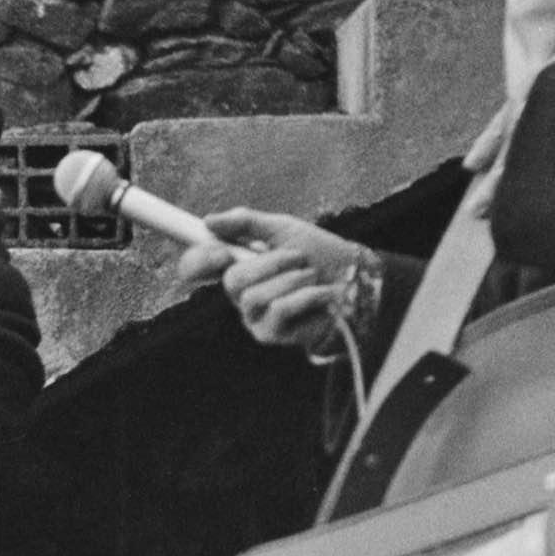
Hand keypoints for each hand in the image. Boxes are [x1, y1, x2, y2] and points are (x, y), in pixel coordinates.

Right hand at [199, 206, 365, 352]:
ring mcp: (254, 316)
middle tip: (298, 257)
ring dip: (292, 278)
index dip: (198, 260)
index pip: (198, 266)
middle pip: (232, 280)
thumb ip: (246, 222)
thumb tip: (208, 221)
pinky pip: (279, 309)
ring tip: (312, 276)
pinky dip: (306, 295)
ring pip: (255, 295)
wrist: (356, 280)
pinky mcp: (271, 334)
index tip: (218, 250)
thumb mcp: (284, 229)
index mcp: (237, 265)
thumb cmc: (320, 255)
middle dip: (271, 263)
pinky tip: (322, 294)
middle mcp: (240, 293)